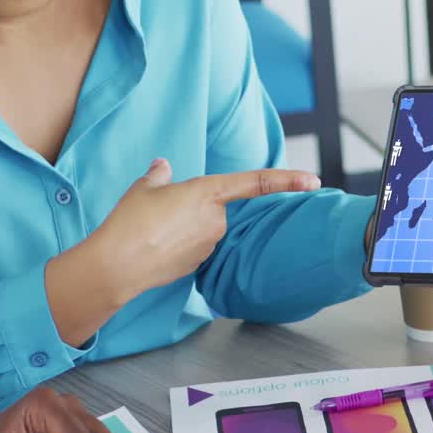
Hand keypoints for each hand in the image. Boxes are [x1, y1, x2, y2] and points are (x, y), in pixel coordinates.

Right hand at [46, 159, 320, 344]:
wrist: (119, 264)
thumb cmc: (131, 221)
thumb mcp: (143, 188)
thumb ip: (160, 176)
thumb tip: (163, 167)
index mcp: (208, 192)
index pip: (256, 183)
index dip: (287, 180)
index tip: (312, 180)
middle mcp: (216, 219)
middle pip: (214, 209)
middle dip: (191, 209)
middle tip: (158, 213)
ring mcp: (210, 244)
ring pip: (203, 229)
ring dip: (184, 228)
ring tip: (153, 231)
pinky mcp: (200, 263)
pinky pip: (195, 247)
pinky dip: (179, 245)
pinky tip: (157, 247)